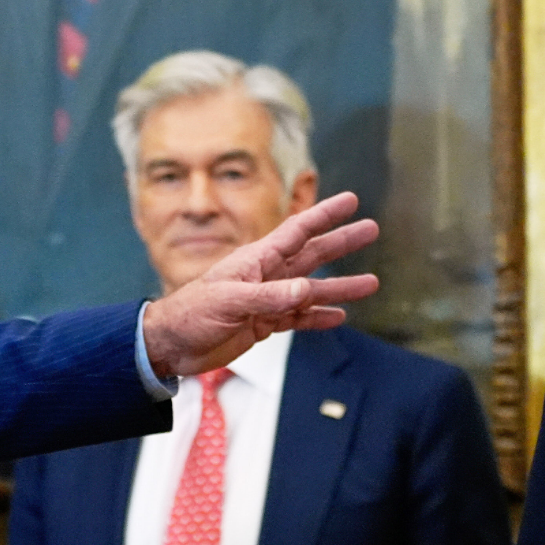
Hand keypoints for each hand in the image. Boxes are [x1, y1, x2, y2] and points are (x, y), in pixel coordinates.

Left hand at [141, 192, 378, 378]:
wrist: (171, 344)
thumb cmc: (192, 313)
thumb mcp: (230, 301)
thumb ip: (269, 297)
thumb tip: (307, 291)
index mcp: (257, 260)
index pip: (298, 230)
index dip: (325, 214)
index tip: (351, 200)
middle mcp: (267, 275)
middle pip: (313, 255)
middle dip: (342, 242)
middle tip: (372, 229)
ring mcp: (267, 299)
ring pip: (312, 290)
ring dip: (340, 286)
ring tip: (371, 283)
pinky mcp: (263, 324)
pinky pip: (299, 318)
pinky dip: (318, 317)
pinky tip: (339, 316)